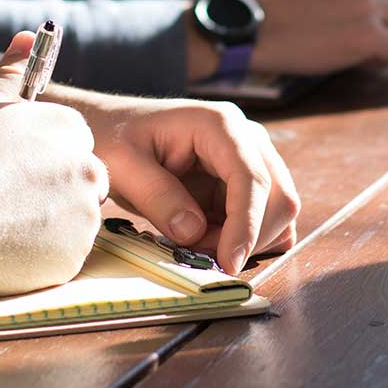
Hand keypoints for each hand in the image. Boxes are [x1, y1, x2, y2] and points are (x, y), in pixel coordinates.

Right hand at [0, 34, 108, 296]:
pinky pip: (65, 255)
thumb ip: (12, 71)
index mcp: (69, 128)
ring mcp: (84, 215)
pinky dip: (43, 254)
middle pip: (81, 180)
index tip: (13, 169)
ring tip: (1, 222)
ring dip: (49, 222)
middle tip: (8, 198)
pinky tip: (6, 246)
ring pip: (75, 219)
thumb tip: (28, 37)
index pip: (73, 142)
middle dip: (54, 190)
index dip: (42, 157)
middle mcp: (87, 168)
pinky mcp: (74, 257)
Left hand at [45, 87, 299, 274]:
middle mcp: (245, 137)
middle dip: (247, 236)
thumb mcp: (123, 166)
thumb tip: (194, 232)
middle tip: (198, 253)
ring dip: (246, 240)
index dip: (246, 224)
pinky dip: (245, 239)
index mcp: (219, 124)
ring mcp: (248, 158)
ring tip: (196, 242)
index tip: (228, 262)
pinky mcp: (242, 182)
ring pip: (277, 211)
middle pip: (278, 196)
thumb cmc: (113, 138)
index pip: (251, 177)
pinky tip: (208, 238)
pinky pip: (265, 219)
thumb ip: (158, 196)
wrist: (108, 128)